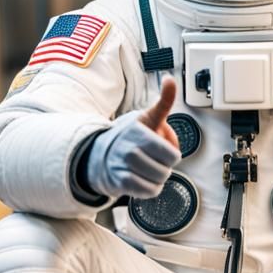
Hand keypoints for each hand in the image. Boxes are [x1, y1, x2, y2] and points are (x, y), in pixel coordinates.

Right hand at [85, 79, 180, 198]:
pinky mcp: (120, 183)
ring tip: (149, 168)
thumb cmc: (129, 136)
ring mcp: (124, 167)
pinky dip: (150, 188)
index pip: (171, 154)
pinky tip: (143, 179)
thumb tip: (170, 80)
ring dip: (158, 177)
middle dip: (165, 166)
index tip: (164, 149)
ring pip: (159, 182)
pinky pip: (149, 192)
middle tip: (155, 159)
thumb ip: (164, 101)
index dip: (172, 154)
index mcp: (139, 132)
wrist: (99, 154)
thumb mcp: (147, 116)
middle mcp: (129, 150)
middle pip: (166, 169)